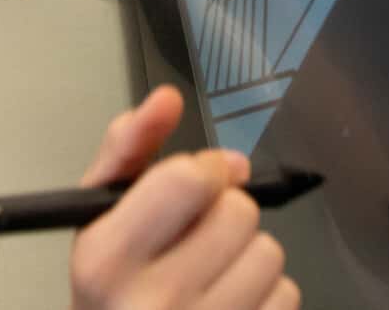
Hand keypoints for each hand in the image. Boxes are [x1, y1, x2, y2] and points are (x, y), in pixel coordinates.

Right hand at [70, 87, 298, 309]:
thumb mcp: (100, 216)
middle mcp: (151, 302)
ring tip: (215, 270)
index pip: (188, 180)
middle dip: (225, 213)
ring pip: (269, 254)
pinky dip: (267, 292)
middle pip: (238, 212)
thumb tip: (167, 99)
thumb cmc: (113, 286)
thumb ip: (128, 148)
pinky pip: (287, 295)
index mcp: (108, 258)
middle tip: (199, 235)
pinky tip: (232, 298)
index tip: (199, 183)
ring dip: (248, 253)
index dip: (205, 170)